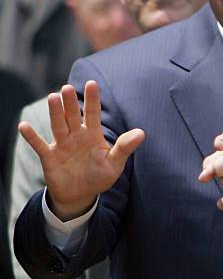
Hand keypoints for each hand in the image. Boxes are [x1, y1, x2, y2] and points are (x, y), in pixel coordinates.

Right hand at [18, 80, 144, 220]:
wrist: (80, 195)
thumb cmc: (99, 176)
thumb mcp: (115, 163)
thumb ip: (124, 147)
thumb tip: (142, 133)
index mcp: (93, 134)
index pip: (92, 113)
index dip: (92, 99)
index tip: (92, 83)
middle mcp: (76, 136)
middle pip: (72, 116)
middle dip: (70, 103)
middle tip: (67, 88)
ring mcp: (62, 145)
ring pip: (57, 125)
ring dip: (55, 113)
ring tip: (53, 97)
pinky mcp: (50, 157)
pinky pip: (39, 145)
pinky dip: (32, 137)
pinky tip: (24, 126)